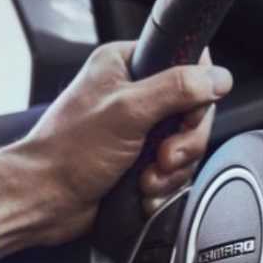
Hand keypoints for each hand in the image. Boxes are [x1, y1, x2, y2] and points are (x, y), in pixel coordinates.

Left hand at [0, 41, 233, 257]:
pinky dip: (164, 185)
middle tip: (163, 156)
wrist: (45, 199)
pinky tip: (143, 189)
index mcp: (126, 64)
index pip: (188, 63)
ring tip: (146, 178)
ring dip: (172, 169)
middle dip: (184, 142)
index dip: (197, 93)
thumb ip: (177, 89)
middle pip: (194, 111)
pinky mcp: (141, 158)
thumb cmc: (68, 152)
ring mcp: (140, 127)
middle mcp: (135, 92)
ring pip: (187, 144)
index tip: (185, 117)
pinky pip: (175, 169)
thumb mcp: (128, 111)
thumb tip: (218, 77)